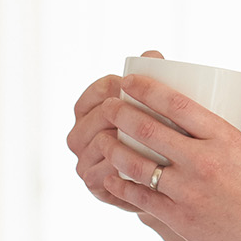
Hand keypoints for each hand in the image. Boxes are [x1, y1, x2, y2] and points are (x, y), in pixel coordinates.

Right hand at [64, 49, 164, 215]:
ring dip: (122, 138)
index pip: (98, 90)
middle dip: (122, 112)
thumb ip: (152, 79)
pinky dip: (119, 165)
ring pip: (99, 143)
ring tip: (151, 137)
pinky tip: (141, 162)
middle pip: (98, 115)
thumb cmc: (158, 134)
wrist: (160, 180)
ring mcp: (84, 160)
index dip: (118, 87)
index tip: (139, 87)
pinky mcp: (93, 184)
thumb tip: (152, 55)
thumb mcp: (157, 107)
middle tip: (153, 113)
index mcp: (89, 110)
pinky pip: (101, 170)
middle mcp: (80, 134)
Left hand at [98, 70, 240, 240]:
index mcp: (226, 138)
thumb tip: (207, 137)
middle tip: (107, 104)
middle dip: (121, 112)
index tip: (129, 79)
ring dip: (113, 147)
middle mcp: (204, 161)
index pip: (177, 104)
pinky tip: (108, 178)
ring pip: (136, 163)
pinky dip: (119, 185)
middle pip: (149, 129)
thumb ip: (228, 146)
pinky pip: (139, 196)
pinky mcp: (179, 218)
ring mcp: (189, 191)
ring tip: (101, 138)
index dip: (147, 88)